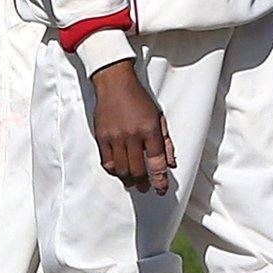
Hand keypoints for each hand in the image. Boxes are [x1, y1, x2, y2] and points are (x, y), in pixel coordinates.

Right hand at [90, 59, 175, 193]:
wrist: (115, 83)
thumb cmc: (138, 99)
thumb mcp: (159, 117)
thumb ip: (166, 142)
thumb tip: (171, 163)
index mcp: (149, 129)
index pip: (156, 162)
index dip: (159, 179)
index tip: (161, 189)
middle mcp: (132, 135)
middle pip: (137, 169)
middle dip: (143, 182)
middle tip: (145, 187)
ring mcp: (115, 137)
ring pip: (122, 169)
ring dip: (128, 180)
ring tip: (133, 183)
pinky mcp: (101, 138)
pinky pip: (107, 162)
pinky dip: (114, 171)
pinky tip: (119, 172)